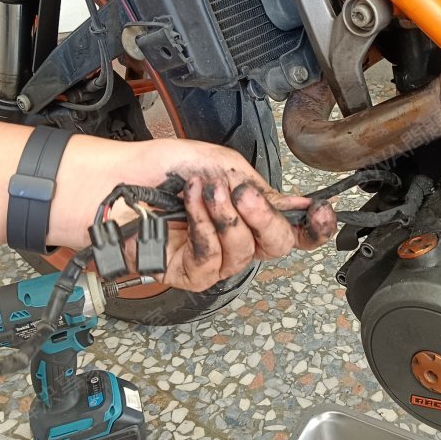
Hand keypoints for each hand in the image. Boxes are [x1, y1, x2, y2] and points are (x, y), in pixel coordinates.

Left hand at [151, 175, 334, 290]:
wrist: (120, 178)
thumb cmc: (166, 169)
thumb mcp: (223, 165)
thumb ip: (261, 187)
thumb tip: (296, 202)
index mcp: (252, 214)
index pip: (295, 230)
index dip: (315, 227)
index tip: (320, 211)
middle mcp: (238, 240)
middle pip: (278, 245)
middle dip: (263, 217)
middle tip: (242, 194)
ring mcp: (215, 260)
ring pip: (243, 249)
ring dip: (223, 215)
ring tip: (203, 191)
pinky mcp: (190, 274)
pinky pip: (211, 257)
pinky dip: (202, 226)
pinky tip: (189, 205)